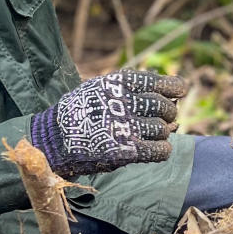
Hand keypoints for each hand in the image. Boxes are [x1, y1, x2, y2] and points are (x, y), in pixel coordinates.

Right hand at [29, 69, 187, 178]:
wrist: (53, 139)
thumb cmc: (82, 112)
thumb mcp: (102, 87)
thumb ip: (132, 88)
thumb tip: (171, 94)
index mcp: (120, 83)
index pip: (162, 84)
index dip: (175, 88)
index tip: (179, 92)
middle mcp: (125, 102)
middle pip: (166, 108)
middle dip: (168, 115)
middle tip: (161, 120)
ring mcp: (126, 127)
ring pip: (163, 130)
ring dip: (161, 135)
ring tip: (148, 135)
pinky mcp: (125, 151)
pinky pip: (160, 151)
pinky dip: (162, 151)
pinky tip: (154, 150)